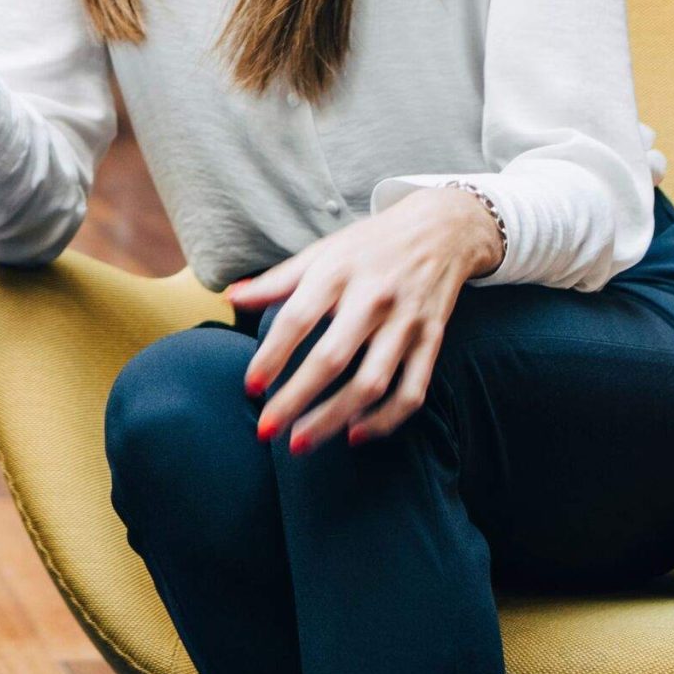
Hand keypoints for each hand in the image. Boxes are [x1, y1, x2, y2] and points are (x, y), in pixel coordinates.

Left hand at [223, 187, 503, 451]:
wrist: (442, 230)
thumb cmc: (369, 245)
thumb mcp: (322, 252)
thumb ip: (277, 280)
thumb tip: (231, 297)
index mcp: (339, 272)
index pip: (298, 318)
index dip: (272, 355)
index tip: (251, 387)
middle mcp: (374, 298)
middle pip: (332, 358)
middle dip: (296, 398)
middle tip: (267, 430)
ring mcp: (406, 323)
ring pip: (372, 382)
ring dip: (335, 418)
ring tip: (301, 443)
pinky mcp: (432, 341)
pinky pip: (411, 390)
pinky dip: (386, 419)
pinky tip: (355, 435)